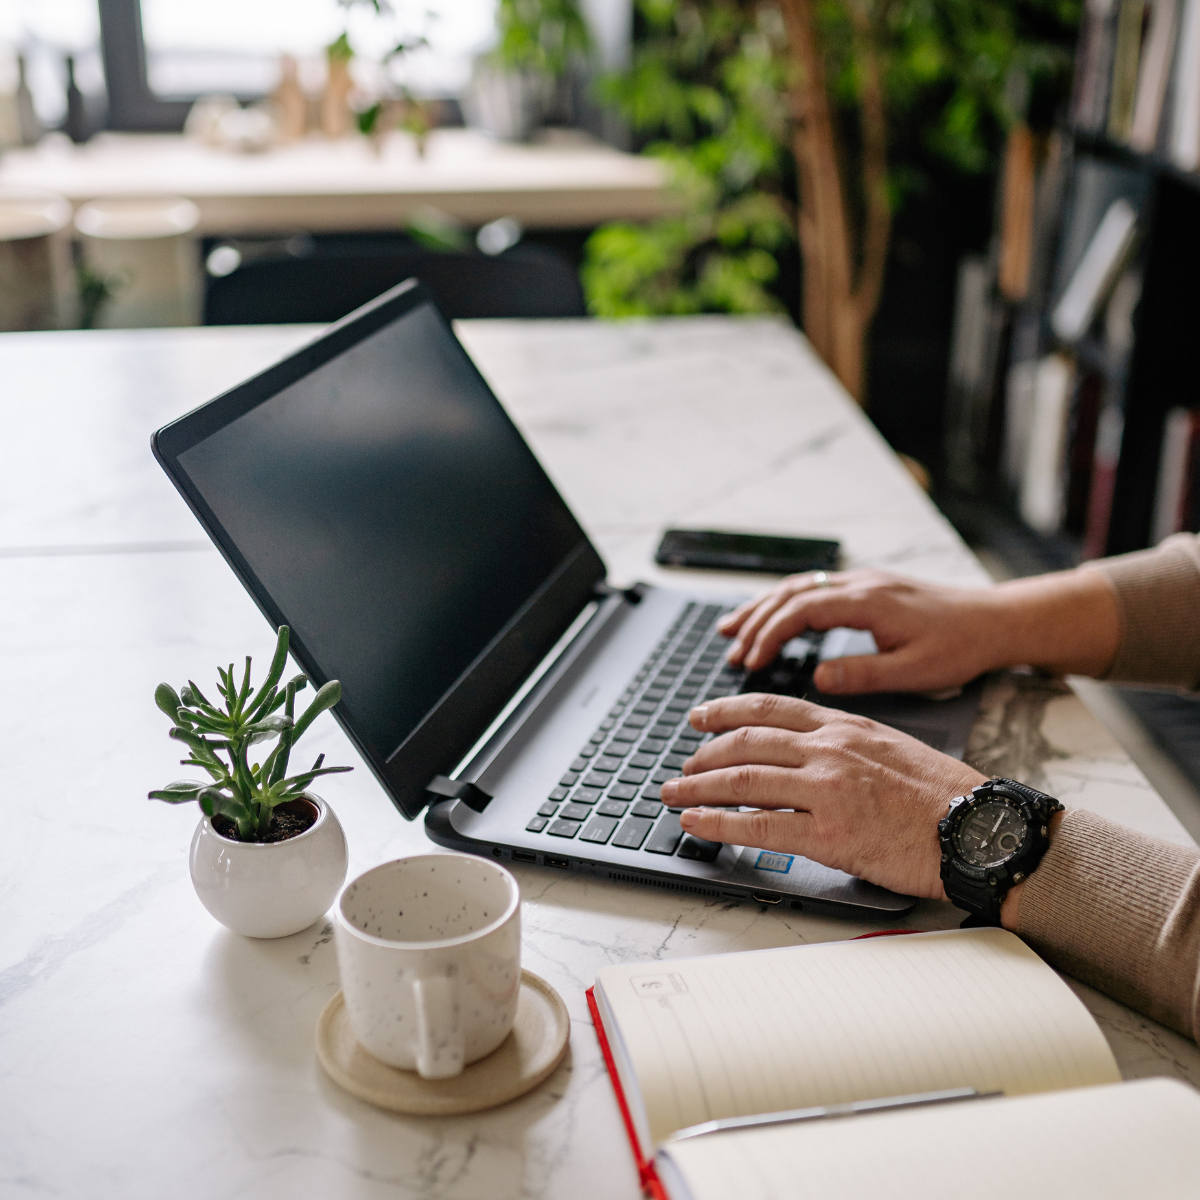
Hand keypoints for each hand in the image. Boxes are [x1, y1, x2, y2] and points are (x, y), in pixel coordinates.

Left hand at [659, 693, 986, 897]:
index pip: (770, 707)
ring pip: (742, 780)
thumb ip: (845, 742)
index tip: (701, 716)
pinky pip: (758, 826)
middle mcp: (828, 750)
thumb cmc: (945, 794)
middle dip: (704, 753)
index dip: (726, 710)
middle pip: (746, 742)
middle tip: (683, 764)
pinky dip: (718, 823)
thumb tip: (810, 750)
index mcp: (844, 726)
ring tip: (673, 793)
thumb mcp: (891, 745)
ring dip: (698, 787)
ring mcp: (826, 789)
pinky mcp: (828, 833)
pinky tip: (696, 822)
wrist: (980, 828)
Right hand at [718, 567, 1120, 692]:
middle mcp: (860, 583)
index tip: (749, 661)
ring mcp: (863, 580)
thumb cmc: (960, 647)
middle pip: (791, 593)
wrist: (996, 620)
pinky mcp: (868, 587)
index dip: (769, 634)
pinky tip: (772, 616)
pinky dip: (785, 602)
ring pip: (799, 586)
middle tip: (728, 649)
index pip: (801, 611)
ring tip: (731, 629)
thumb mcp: (915, 671)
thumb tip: (817, 677)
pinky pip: (814, 587)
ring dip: (763, 607)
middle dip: (755, 620)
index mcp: (868, 601)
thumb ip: (863, 674)